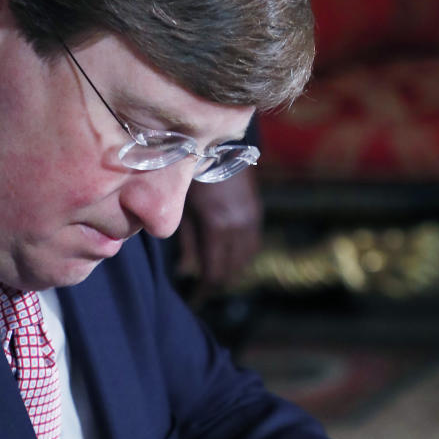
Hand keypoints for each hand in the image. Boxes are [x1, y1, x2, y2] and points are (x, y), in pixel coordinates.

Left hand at [177, 167, 262, 290]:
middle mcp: (239, 225)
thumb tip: (186, 268)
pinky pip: (253, 242)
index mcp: (218, 226)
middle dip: (218, 280)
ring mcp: (251, 217)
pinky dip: (242, 253)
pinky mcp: (256, 210)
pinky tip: (229, 255)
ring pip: (246, 257)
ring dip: (232, 268)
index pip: (215, 271)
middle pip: (232, 268)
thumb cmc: (189, 171)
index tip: (196, 297)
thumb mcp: (182, 206)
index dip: (206, 288)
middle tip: (202, 289)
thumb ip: (186, 240)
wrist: (217, 140)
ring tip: (216, 274)